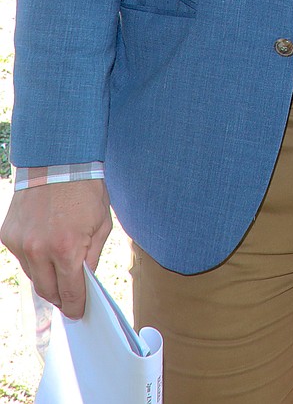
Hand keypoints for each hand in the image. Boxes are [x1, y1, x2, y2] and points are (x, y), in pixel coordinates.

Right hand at [0, 180, 111, 318]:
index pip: (70, 293)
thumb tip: (86, 282)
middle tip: (70, 299)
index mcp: (66, 249)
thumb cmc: (85, 191)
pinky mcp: (8, 236)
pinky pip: (22, 259)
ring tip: (59, 272)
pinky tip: (45, 248)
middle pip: (48, 291)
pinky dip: (34, 259)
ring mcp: (20, 244)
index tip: (78, 313)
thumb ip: (92, 257)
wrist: (57, 161)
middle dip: (61, 298)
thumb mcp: (101, 225)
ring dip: (47, 278)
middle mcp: (39, 251)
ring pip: (33, 277)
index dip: (76, 306)